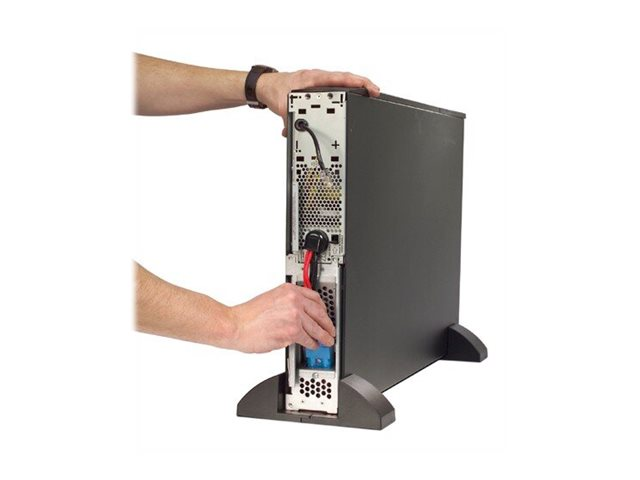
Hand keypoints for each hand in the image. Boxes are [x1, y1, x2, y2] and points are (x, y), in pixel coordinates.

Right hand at [229, 283, 335, 353]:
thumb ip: (287, 303)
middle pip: (319, 313)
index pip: (315, 297)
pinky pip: (307, 339)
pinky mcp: (292, 332)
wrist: (235, 325)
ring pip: (316, 328)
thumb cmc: (248, 315)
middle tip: (331, 330)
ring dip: (323, 336)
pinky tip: (312, 345)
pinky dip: (312, 344)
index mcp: (288, 290)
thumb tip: (300, 313)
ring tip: (327, 340)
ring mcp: (294, 316)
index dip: (323, 308)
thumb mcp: (270, 298)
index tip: (325, 313)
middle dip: (328, 324)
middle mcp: (293, 300)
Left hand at [256, 69, 380, 135]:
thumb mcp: (281, 105)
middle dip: (363, 84)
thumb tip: (292, 132)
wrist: (267, 86)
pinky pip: (336, 88)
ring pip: (342, 83)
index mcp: (312, 78)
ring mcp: (320, 82)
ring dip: (356, 87)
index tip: (370, 88)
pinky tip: (354, 99)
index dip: (356, 82)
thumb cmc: (275, 90)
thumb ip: (288, 119)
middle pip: (346, 78)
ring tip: (371, 94)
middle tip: (377, 92)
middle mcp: (318, 78)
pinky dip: (346, 92)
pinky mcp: (319, 88)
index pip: (339, 78)